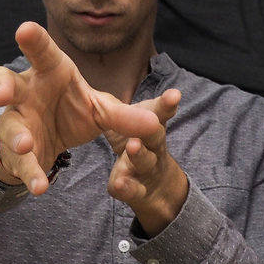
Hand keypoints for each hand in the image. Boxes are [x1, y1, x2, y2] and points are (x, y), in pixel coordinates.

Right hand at [0, 22, 161, 194]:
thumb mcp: (101, 110)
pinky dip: (29, 173)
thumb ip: (125, 116)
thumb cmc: (72, 108)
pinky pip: (19, 162)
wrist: (49, 139)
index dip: (33, 41)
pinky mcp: (15, 150)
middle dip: (1, 86)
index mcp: (50, 72)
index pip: (41, 53)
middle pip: (6, 82)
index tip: (24, 29)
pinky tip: (39, 187)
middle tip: (1, 95)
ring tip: (25, 145)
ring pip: (9, 125)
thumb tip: (155, 124)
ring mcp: (17, 120)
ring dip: (16, 136)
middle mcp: (26, 92)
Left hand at [106, 88, 188, 236]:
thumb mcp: (131, 121)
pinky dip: (126, 186)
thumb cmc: (140, 142)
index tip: (175, 95)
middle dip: (154, 127)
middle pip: (156, 135)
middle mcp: (154, 145)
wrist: (156, 187)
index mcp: (151, 124)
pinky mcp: (136, 190)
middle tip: (152, 122)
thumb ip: (118, 104)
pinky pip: (131, 189)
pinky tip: (118, 183)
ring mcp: (147, 168)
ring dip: (141, 155)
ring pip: (146, 162)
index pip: (159, 110)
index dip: (167, 103)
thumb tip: (88, 73)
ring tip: (133, 147)